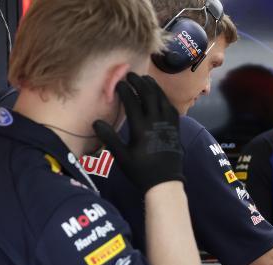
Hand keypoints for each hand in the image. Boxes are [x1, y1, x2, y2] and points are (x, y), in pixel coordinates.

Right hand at [93, 73, 182, 192]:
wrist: (165, 182)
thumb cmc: (140, 170)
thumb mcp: (121, 156)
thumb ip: (109, 138)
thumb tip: (95, 122)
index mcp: (141, 128)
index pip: (131, 102)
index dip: (124, 90)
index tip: (118, 83)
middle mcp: (156, 123)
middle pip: (148, 95)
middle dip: (139, 82)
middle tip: (131, 74)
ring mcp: (168, 124)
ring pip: (162, 99)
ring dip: (153, 87)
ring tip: (145, 79)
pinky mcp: (176, 128)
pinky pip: (171, 108)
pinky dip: (164, 98)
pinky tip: (159, 94)